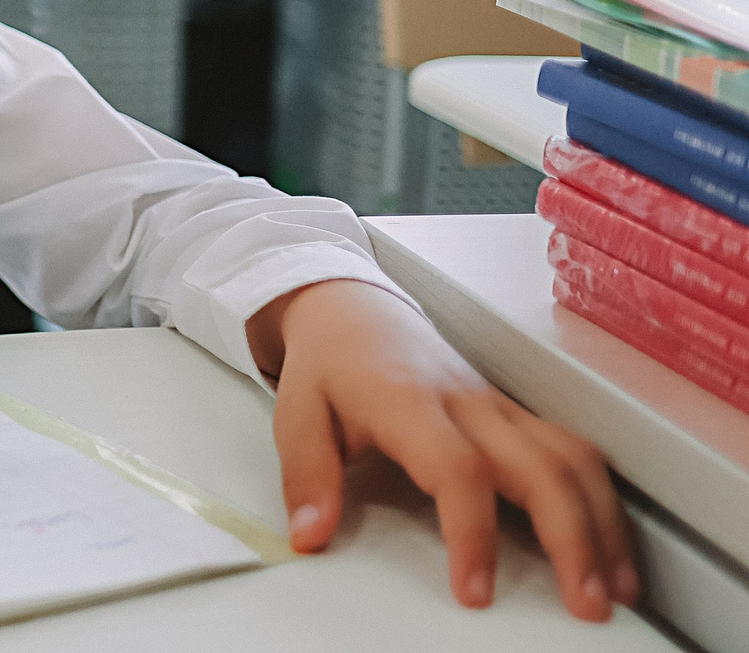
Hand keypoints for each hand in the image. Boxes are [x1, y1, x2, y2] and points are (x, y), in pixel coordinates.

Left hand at [251, 279, 635, 619]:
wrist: (353, 306)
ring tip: (615, 588)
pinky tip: (612, 544)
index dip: (473, 533)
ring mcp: (499, 406)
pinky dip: (603, 499)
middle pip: (540, 467)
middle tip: (584, 604)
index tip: (475, 591)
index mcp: (409, 401)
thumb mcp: (296, 411)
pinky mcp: (516, 412)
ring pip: (572, 459)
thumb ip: (306, 475)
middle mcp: (467, 402)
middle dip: (572, 539)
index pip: (457, 469)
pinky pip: (573, 451)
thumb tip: (311, 534)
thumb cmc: (329, 362)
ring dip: (604, 524)